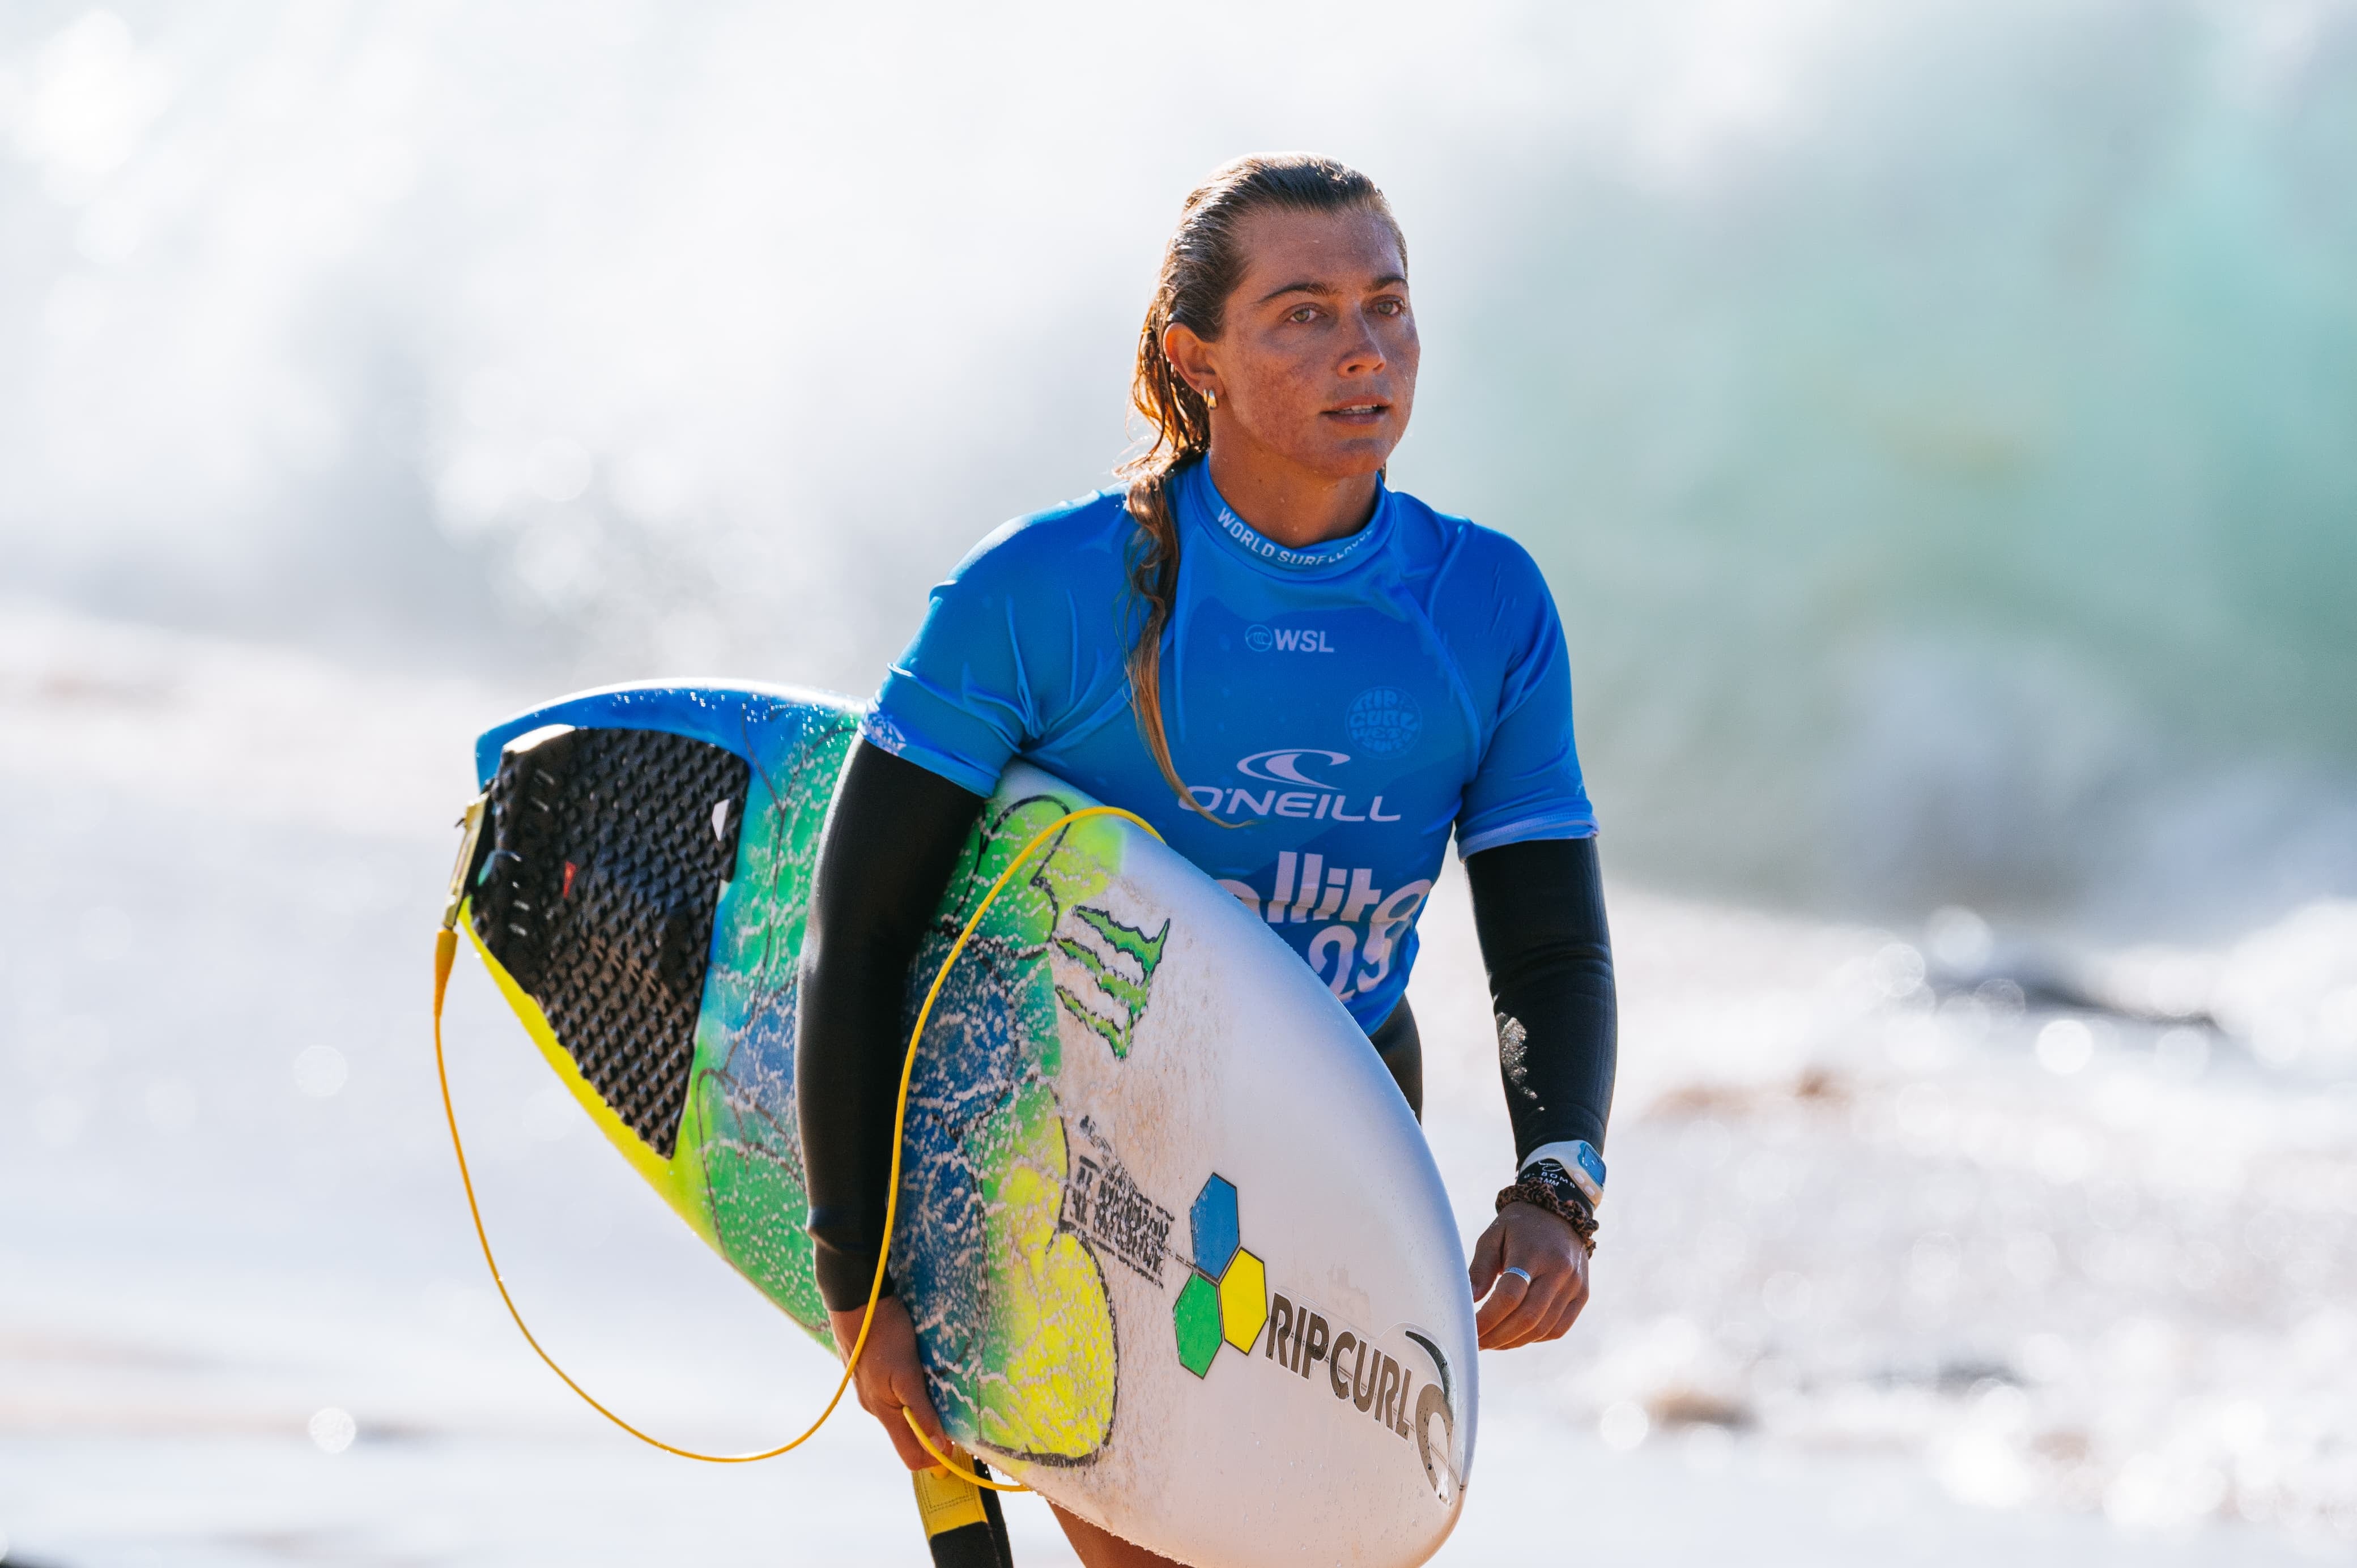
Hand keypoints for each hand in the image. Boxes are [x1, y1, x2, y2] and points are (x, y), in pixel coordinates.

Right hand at [828, 1295, 950, 1470]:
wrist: (860, 1302)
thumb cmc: (885, 1336)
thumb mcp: (907, 1374)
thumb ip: (921, 1411)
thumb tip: (938, 1446)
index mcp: (883, 1412)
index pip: (910, 1456)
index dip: (934, 1457)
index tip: (957, 1445)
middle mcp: (876, 1408)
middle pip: (909, 1437)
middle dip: (933, 1434)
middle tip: (957, 1416)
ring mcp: (873, 1391)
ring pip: (904, 1415)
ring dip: (925, 1412)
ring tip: (943, 1392)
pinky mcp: (875, 1376)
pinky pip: (897, 1396)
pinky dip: (914, 1395)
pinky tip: (924, 1376)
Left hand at [1467, 1201, 1589, 1348]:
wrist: (1561, 1212)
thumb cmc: (1519, 1226)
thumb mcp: (1494, 1236)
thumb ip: (1480, 1268)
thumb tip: (1468, 1300)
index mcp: (1533, 1252)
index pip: (1510, 1295)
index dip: (1488, 1318)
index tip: (1469, 1330)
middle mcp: (1559, 1270)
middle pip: (1527, 1317)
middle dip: (1498, 1336)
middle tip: (1477, 1344)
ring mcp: (1574, 1284)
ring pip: (1543, 1328)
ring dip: (1514, 1341)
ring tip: (1492, 1343)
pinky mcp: (1583, 1295)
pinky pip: (1558, 1328)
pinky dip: (1535, 1338)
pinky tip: (1516, 1336)